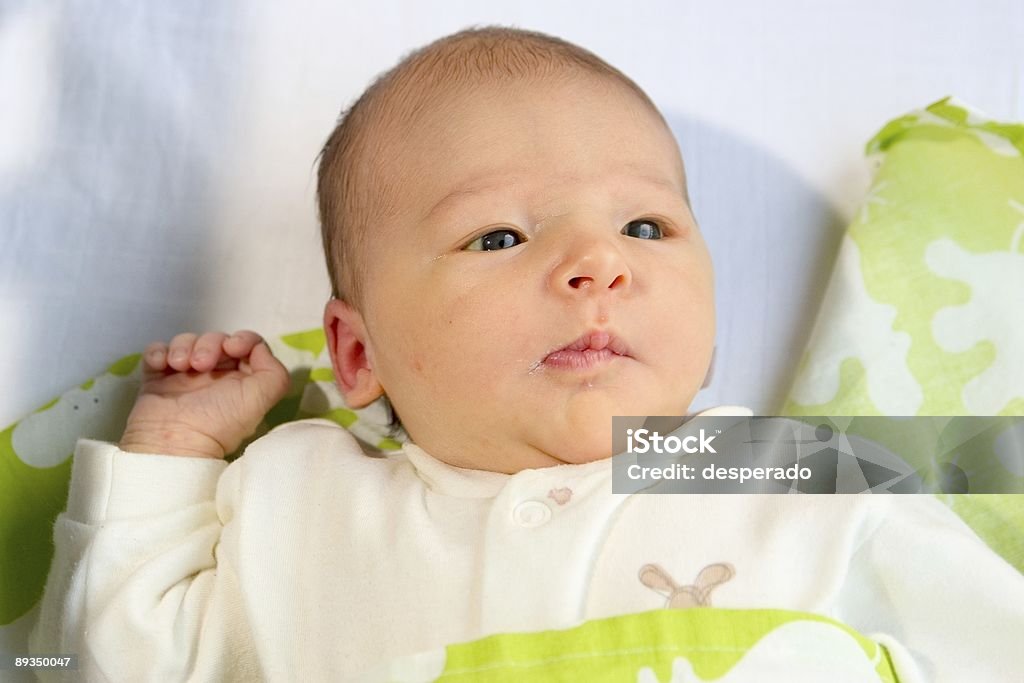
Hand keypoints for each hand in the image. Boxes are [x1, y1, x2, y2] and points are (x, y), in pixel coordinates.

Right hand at [119, 331, 290, 458]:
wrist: (173, 442)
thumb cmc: (220, 421)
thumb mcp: (262, 398)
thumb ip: (275, 372)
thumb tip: (260, 351)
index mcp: (241, 380)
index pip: (247, 345)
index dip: (241, 339)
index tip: (231, 348)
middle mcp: (215, 376)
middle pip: (216, 340)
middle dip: (209, 344)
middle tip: (200, 365)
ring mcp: (184, 376)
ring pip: (187, 342)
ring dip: (183, 347)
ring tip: (179, 366)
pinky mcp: (157, 378)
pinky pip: (157, 351)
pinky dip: (158, 352)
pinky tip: (160, 365)